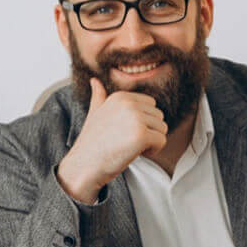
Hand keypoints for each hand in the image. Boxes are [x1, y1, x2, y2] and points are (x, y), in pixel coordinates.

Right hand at [55, 79, 167, 202]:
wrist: (84, 165)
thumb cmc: (91, 143)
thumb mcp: (94, 113)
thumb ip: (98, 96)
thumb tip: (94, 81)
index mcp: (120, 96)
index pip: (151, 105)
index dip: (142, 122)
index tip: (124, 132)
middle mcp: (129, 104)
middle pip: (159, 117)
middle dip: (148, 132)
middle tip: (127, 142)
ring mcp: (135, 118)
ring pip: (162, 129)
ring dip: (151, 142)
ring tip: (130, 148)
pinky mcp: (141, 135)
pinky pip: (162, 141)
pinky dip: (152, 152)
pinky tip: (134, 154)